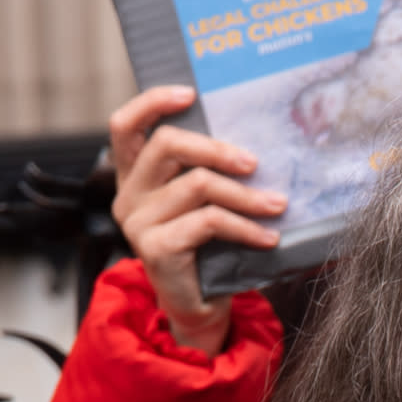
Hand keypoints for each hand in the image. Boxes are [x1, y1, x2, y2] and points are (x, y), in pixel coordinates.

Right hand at [109, 85, 284, 354]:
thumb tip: (256, 139)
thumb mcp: (205, 202)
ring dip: (246, 195)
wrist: (200, 308)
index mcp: (135, 176)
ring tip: (277, 204)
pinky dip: (245, 227)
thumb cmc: (209, 250)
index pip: (124, 125)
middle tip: (255, 162)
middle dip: (217, 148)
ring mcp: (137, 223)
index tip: (190, 93)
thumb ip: (208, 171)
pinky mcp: (155, 248)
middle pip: (167, 146)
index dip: (153, 102)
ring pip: (197, 185)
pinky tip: (268, 236)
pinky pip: (208, 222)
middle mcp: (128, 195)